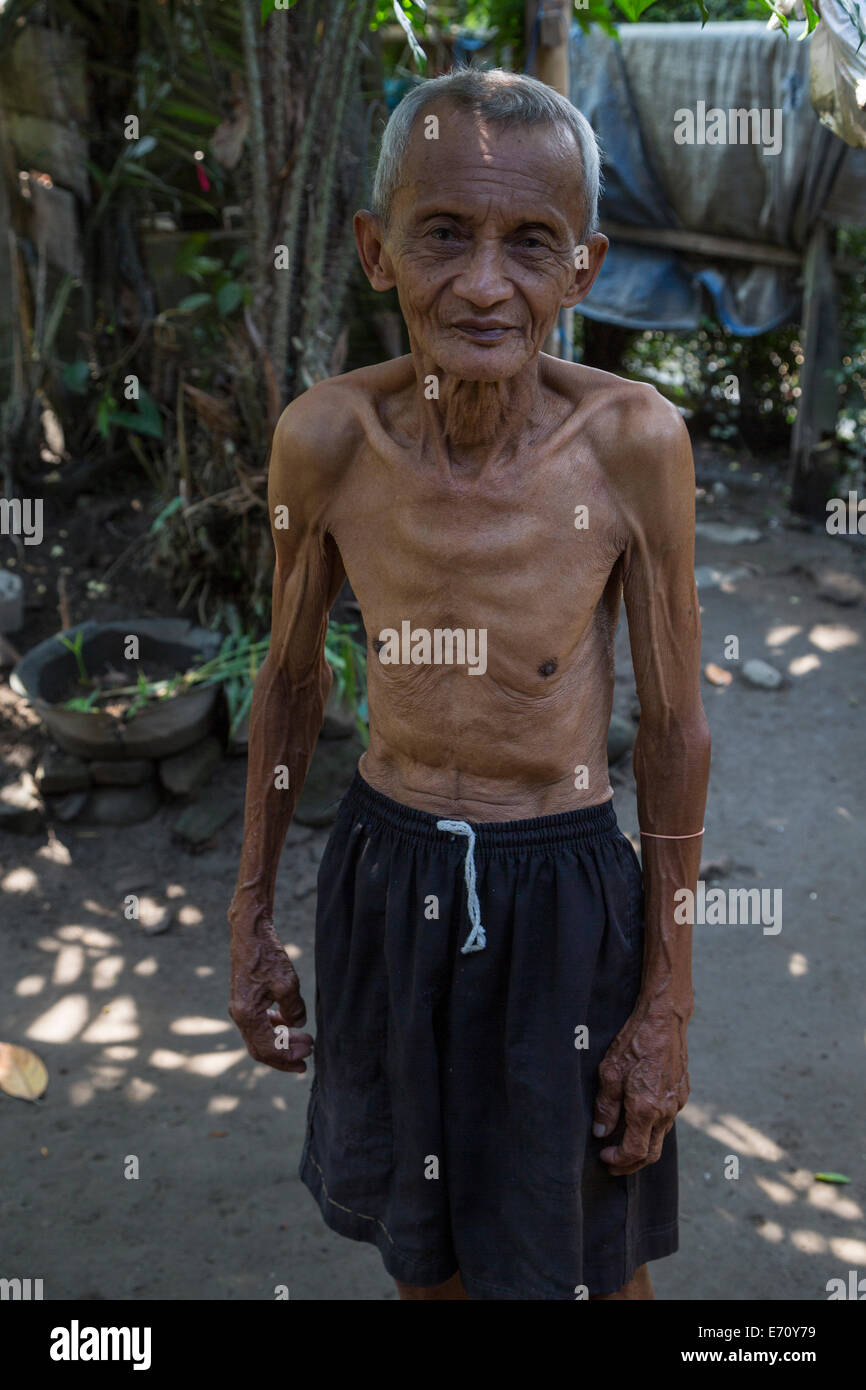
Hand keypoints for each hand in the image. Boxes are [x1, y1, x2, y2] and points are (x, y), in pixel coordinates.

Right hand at [228, 915, 312, 1072]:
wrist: (249, 934)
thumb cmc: (266, 955)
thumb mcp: (287, 982)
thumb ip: (294, 1008)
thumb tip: (298, 1024)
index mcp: (248, 1015)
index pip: (268, 1049)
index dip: (287, 1058)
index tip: (306, 1058)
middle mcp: (240, 1016)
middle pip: (261, 1049)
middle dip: (285, 1056)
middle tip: (308, 1054)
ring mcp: (240, 1009)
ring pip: (259, 1038)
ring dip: (281, 1043)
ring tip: (303, 1040)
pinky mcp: (244, 1001)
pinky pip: (258, 1024)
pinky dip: (273, 1029)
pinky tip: (289, 1024)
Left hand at [592, 1001, 689, 1174]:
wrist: (664, 1020)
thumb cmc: (634, 1042)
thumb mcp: (609, 1072)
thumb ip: (606, 1106)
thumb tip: (601, 1132)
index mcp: (646, 1110)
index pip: (634, 1152)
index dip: (618, 1161)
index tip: (604, 1157)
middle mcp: (666, 1111)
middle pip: (652, 1154)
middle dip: (631, 1164)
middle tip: (613, 1162)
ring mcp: (678, 1103)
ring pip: (661, 1137)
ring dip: (643, 1146)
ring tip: (623, 1140)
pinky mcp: (683, 1093)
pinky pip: (668, 1119)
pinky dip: (653, 1128)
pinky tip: (640, 1118)